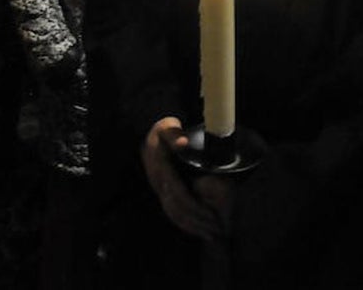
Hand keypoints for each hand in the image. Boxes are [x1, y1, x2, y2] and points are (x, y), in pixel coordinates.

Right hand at [142, 117, 231, 239]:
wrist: (144, 136)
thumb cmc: (161, 132)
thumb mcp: (165, 127)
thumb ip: (173, 134)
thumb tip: (183, 143)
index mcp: (162, 170)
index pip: (180, 195)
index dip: (196, 207)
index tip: (211, 216)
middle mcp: (159, 183)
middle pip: (178, 209)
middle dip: (198, 221)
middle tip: (217, 230)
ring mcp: (159, 189)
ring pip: (174, 214)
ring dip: (192, 226)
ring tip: (210, 234)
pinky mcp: (161, 193)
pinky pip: (171, 212)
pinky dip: (184, 224)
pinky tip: (197, 229)